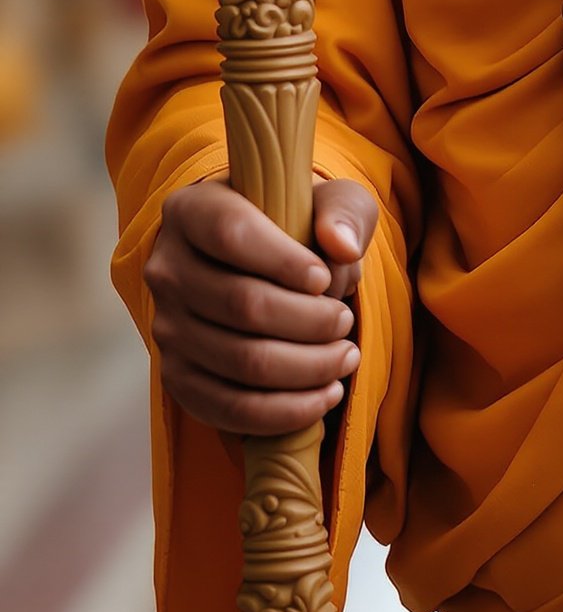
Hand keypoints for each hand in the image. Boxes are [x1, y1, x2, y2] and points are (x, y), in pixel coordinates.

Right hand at [143, 175, 377, 435]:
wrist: (261, 268)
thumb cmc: (297, 227)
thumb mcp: (328, 200)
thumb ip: (343, 211)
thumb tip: (341, 247)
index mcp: (192, 210)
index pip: (232, 234)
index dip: (284, 261)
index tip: (324, 278)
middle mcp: (167, 269)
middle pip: (241, 304)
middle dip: (310, 321)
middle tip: (346, 321)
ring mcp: (167, 327)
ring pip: (241, 360)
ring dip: (307, 367)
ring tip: (345, 357)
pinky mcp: (177, 377)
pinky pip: (230, 407)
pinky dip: (285, 411)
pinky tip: (325, 395)